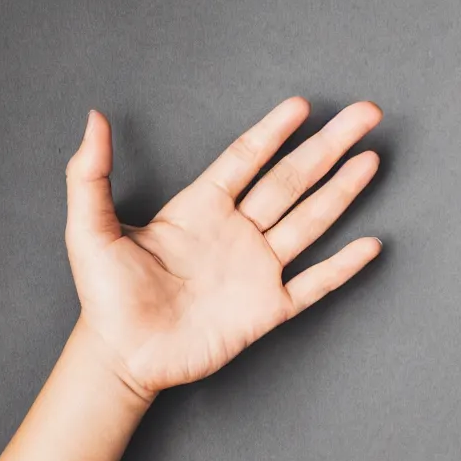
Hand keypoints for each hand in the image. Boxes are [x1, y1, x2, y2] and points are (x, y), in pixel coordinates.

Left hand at [65, 97, 382, 400]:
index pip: (245, 159)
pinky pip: (313, 285)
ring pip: (308, 222)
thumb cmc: (106, 296)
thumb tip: (95, 119)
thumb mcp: (90, 230)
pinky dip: (342, 267)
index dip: (273, 131)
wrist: (122, 355)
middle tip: (364, 114)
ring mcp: (255, 270)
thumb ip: (90, 174)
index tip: (301, 105)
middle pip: (290, 180)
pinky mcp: (266, 310)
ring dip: (341, 191)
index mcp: (200, 209)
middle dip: (327, 147)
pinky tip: (370, 245)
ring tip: (370, 160)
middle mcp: (235, 233)